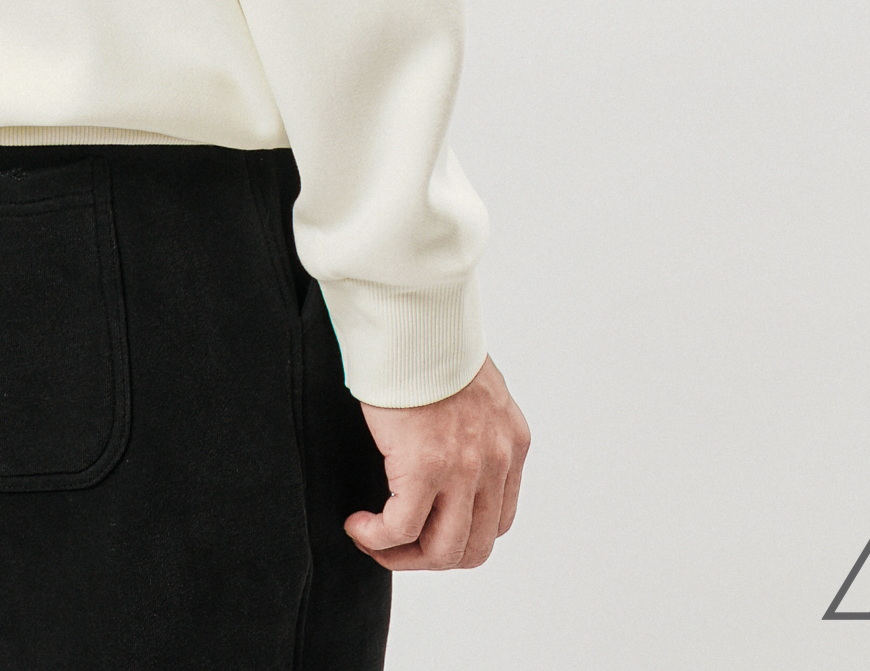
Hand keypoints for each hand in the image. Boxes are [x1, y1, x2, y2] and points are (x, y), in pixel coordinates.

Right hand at [344, 354, 529, 569]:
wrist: (411, 312)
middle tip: (394, 547)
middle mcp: (496, 460)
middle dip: (429, 557)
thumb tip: (446, 446)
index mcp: (511, 441)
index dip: (458, 536)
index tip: (424, 529)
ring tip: (372, 540)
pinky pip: (401, 527)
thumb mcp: (470, 386)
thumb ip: (471, 423)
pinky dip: (377, 536)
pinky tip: (358, 524)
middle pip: (473, 547)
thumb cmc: (428, 337)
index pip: (497, 520)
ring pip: (442, 549)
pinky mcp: (424, 466)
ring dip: (403, 556)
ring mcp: (464, 467)